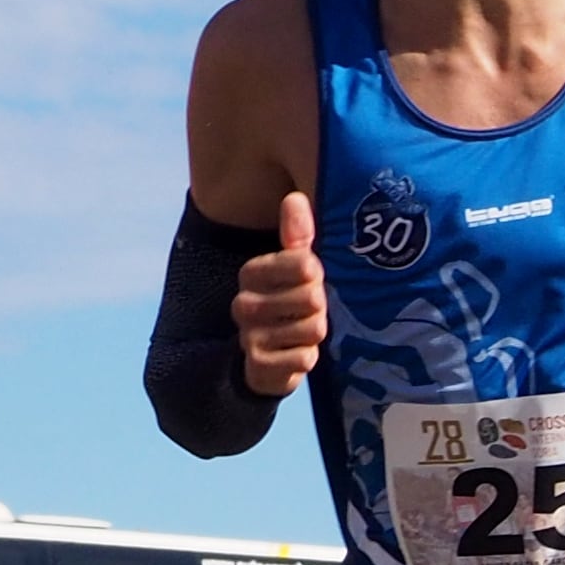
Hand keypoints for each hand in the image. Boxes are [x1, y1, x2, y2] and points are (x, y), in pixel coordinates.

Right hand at [237, 193, 327, 395]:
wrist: (267, 358)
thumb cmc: (289, 304)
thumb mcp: (295, 268)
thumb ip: (297, 236)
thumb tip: (295, 198)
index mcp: (251, 272)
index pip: (305, 264)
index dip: (317, 276)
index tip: (309, 281)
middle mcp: (243, 302)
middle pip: (313, 298)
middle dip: (320, 308)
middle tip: (308, 312)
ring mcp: (248, 336)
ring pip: (312, 329)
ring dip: (315, 333)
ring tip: (301, 332)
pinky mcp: (258, 366)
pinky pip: (304, 358)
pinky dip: (307, 358)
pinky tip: (295, 354)